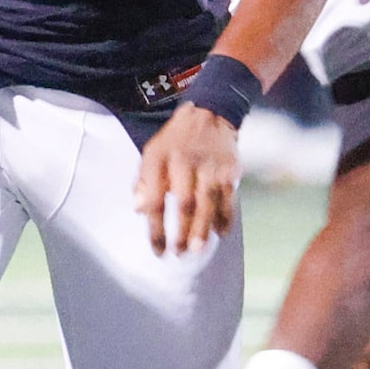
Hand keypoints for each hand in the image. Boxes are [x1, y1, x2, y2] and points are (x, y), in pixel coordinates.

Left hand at [134, 104, 239, 254]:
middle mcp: (187, 163)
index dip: (156, 227)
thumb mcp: (153, 152)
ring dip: (204, 228)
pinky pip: (229, 198)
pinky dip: (226, 217)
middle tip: (179, 253)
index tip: (158, 249)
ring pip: (209, 202)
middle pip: (186, 202)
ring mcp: (212, 167)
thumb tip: (139, 209)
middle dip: (183, 231)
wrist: (210, 115)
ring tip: (198, 249)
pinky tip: (221, 233)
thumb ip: (144, 181)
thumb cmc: (177, 140)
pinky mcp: (231, 171)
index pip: (156, 197)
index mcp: (163, 159)